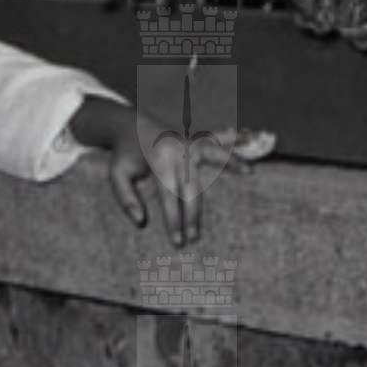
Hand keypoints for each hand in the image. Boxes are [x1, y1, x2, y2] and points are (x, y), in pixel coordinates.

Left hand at [69, 94, 274, 246]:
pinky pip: (218, 139)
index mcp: (158, 160)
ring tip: (250, 171)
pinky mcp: (195, 139)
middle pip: (192, 186)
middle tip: (194, 239)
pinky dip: (233, 141)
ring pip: (213, 155)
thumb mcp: (115, 175)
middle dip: (194, 214)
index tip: (179, 241)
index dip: (174, 220)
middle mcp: (177, 150)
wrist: (128, 125)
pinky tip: (250, 142)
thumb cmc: (123, 154)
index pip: (169, 196)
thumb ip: (125, 198)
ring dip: (232, 162)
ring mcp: (189, 142)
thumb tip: (141, 221)